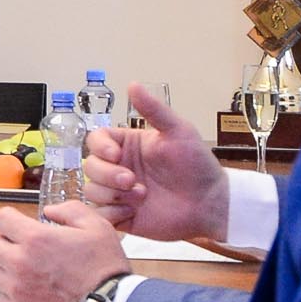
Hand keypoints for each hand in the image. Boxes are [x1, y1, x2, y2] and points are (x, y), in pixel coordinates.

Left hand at [0, 201, 128, 301]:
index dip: (11, 218)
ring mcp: (16, 290)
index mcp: (35, 240)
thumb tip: (50, 211)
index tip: (18, 223)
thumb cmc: (106, 270)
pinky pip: (3, 296)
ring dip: (5, 266)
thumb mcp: (97, 227)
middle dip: (2, 240)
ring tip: (27, 269)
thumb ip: (70, 210)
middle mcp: (19, 264)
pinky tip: (32, 290)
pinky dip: (12, 291)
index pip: (1, 218)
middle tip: (18, 245)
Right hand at [81, 83, 229, 239]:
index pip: (95, 141)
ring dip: (111, 195)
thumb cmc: (198, 165)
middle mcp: (118, 168)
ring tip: (140, 197)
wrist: (211, 203)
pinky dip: (112, 214)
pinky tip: (132, 213)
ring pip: (91, 191)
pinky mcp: (122, 217)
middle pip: (89, 166)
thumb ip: (154, 110)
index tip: (115, 154)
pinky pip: (100, 216)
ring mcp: (119, 193)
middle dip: (107, 174)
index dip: (100, 147)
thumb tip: (133, 84)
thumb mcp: (178, 131)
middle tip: (131, 180)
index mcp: (127, 146)